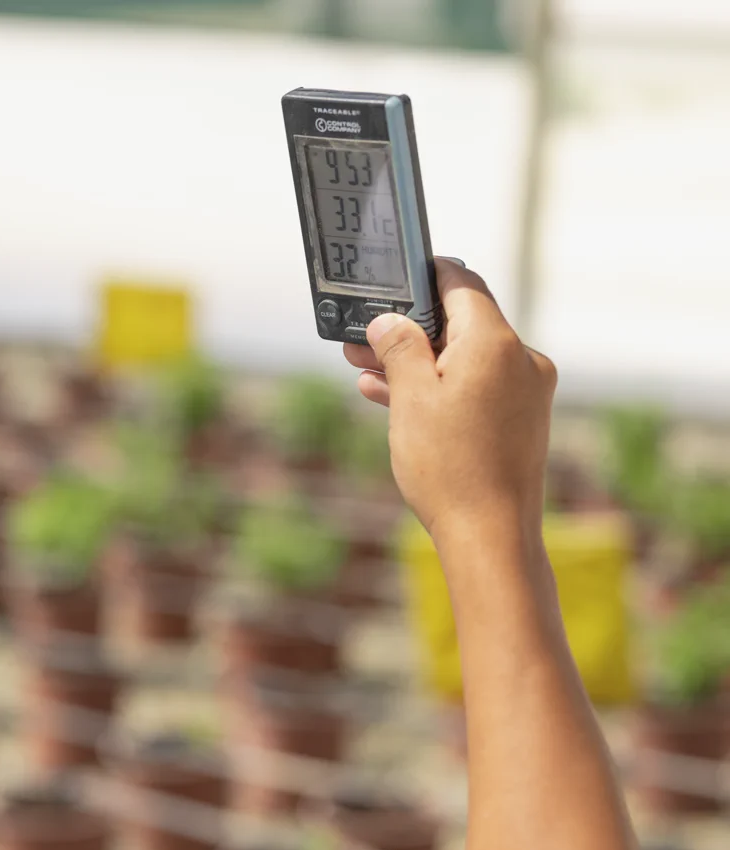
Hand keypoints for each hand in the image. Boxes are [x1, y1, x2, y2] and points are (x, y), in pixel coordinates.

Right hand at [342, 259, 557, 541]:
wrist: (490, 537)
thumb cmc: (449, 467)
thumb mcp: (410, 397)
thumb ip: (398, 346)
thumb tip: (387, 320)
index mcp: (495, 342)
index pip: (460, 282)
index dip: (421, 275)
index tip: (390, 278)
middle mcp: (520, 359)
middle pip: (460, 322)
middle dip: (408, 328)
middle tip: (362, 337)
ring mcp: (525, 391)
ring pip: (464, 358)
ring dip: (418, 360)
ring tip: (367, 371)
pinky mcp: (521, 419)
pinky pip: (475, 386)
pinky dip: (440, 386)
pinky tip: (395, 398)